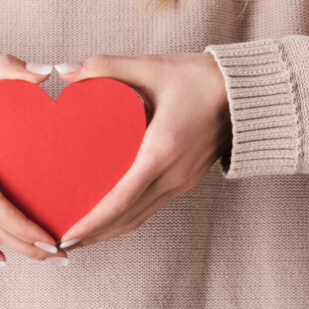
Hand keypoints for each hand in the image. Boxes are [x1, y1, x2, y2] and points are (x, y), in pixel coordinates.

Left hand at [54, 52, 230, 247]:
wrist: (248, 91)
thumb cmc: (199, 77)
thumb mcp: (151, 66)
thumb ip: (106, 66)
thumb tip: (65, 71)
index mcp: (161, 151)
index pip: (121, 199)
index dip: (92, 221)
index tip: (67, 234)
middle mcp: (173, 175)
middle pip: (127, 218)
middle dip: (93, 234)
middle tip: (61, 242)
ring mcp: (183, 181)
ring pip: (140, 217)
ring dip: (110, 231)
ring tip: (79, 236)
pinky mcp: (188, 180)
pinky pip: (152, 208)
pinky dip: (128, 218)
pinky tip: (110, 217)